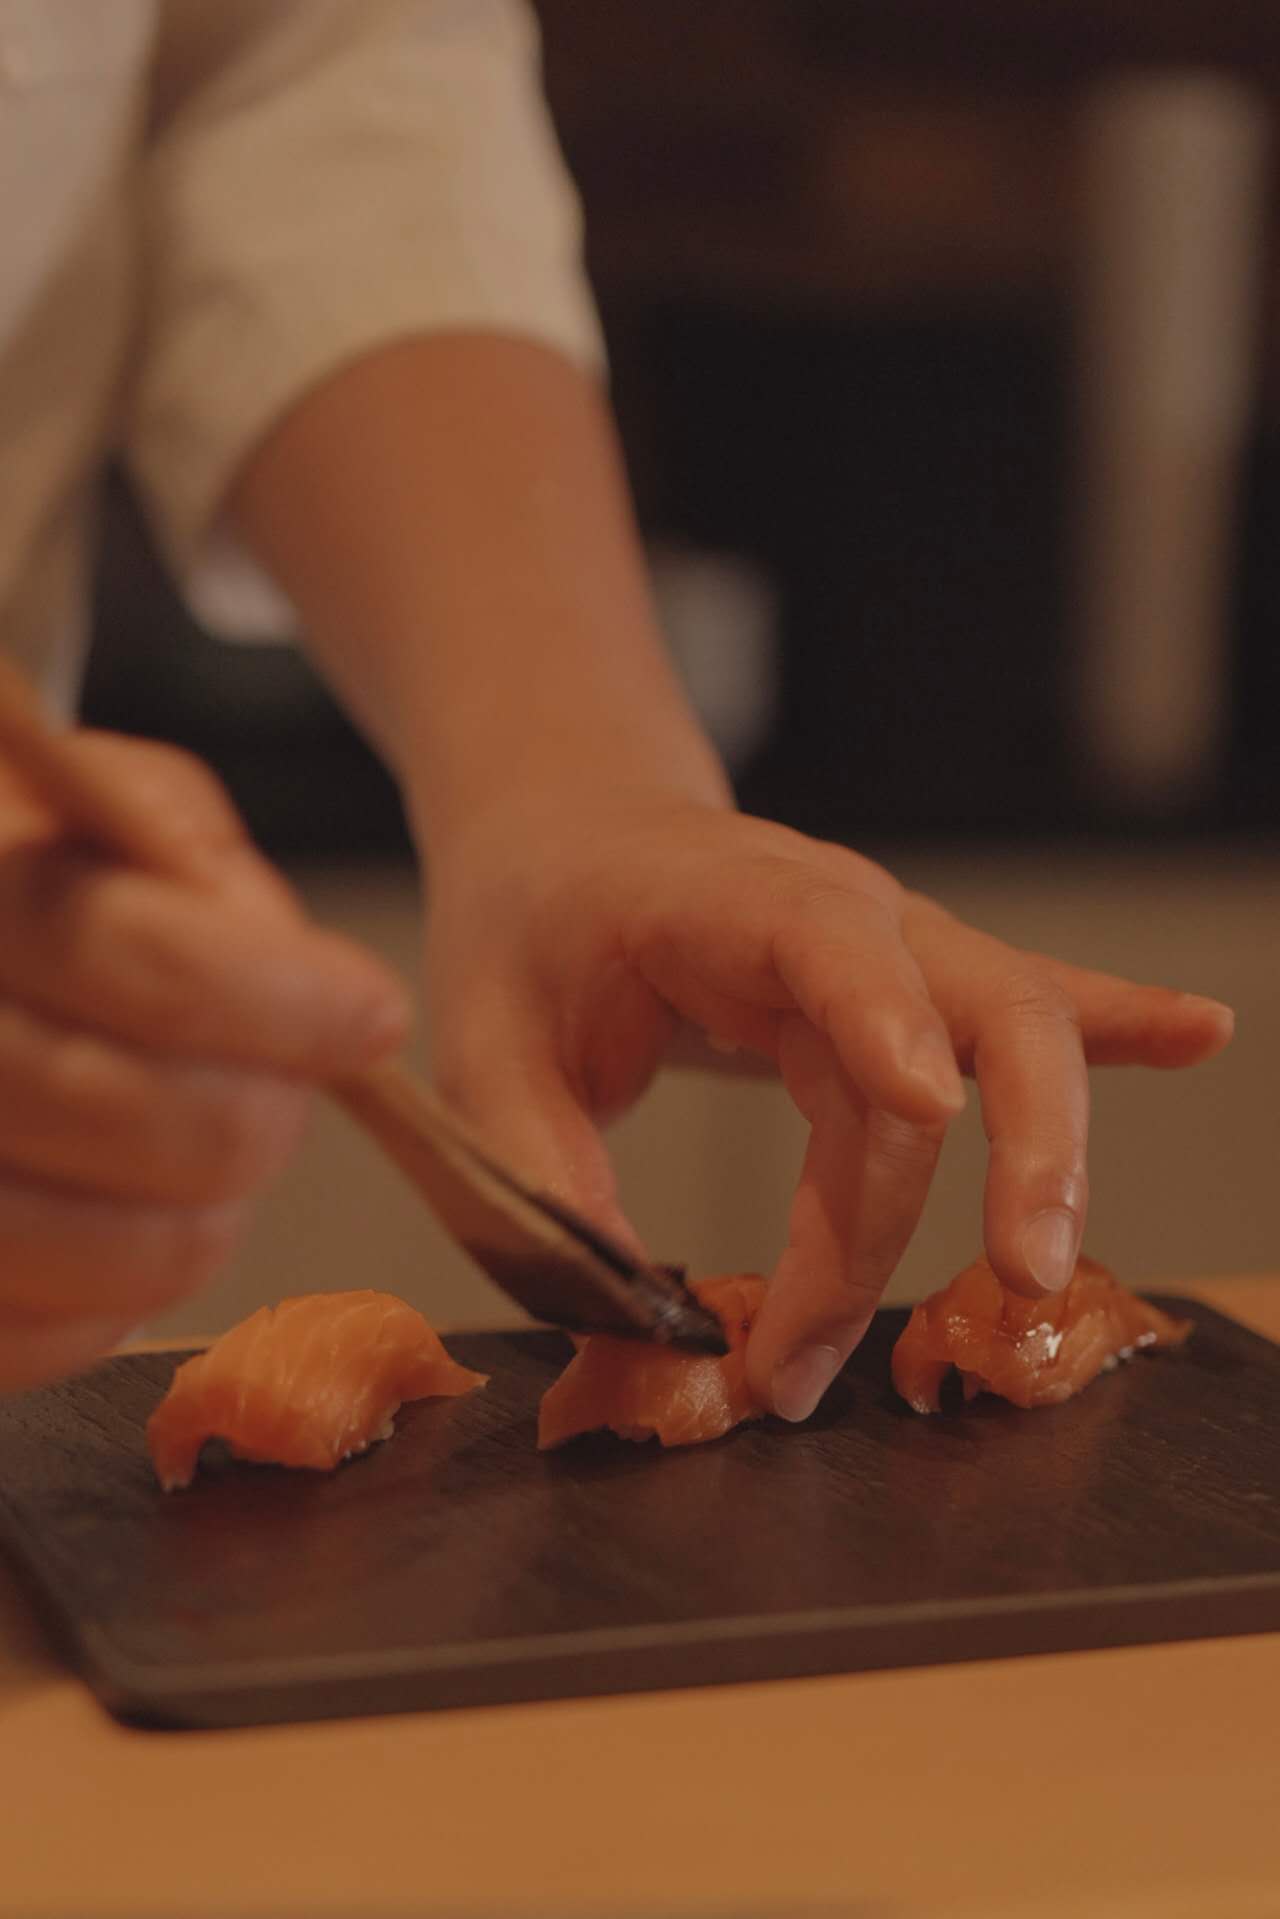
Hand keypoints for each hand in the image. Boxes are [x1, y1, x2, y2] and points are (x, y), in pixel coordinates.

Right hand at [0, 733, 409, 1390]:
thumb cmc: (26, 886)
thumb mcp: (91, 804)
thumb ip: (182, 848)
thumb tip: (288, 962)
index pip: (152, 970)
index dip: (291, 1004)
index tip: (368, 1014)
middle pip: (171, 1128)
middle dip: (267, 1114)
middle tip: (274, 1088)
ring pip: (146, 1253)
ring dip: (212, 1207)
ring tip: (189, 1144)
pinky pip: (73, 1338)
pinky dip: (127, 1286)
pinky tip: (111, 1205)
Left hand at [423, 793, 1232, 1420]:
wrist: (572, 836)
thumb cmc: (530, 927)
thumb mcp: (483, 1043)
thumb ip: (535, 1172)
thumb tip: (628, 1312)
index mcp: (720, 902)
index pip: (824, 941)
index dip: (878, 1022)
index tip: (923, 1113)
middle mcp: (837, 915)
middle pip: (967, 1008)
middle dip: (999, 1150)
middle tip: (1002, 1283)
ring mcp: (890, 948)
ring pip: (1013, 1032)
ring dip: (1040, 1153)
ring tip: (1033, 1274)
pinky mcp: (912, 989)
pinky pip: (1028, 1005)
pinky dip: (1116, 1025)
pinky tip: (1197, 1036)